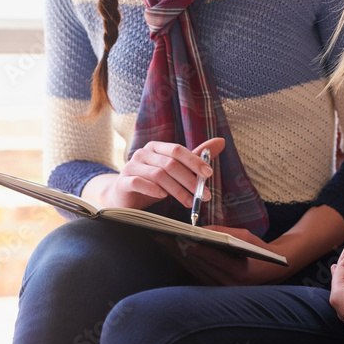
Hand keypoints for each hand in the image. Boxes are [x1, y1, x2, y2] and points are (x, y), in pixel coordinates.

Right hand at [83, 138, 224, 210]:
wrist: (124, 196)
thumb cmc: (152, 183)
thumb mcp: (175, 170)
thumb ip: (195, 157)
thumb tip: (220, 142)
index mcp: (157, 148)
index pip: (177, 150)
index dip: (194, 161)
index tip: (209, 174)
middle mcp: (143, 153)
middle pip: (170, 163)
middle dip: (190, 180)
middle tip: (204, 195)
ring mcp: (131, 166)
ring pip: (158, 174)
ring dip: (177, 190)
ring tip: (189, 202)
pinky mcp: (123, 181)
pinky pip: (139, 182)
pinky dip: (153, 189)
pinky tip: (163, 196)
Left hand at [155, 224, 292, 285]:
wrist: (271, 272)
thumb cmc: (260, 251)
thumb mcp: (246, 236)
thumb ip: (224, 232)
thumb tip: (200, 229)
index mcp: (241, 271)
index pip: (213, 257)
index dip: (194, 246)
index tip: (178, 235)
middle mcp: (230, 284)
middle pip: (199, 264)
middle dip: (179, 248)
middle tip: (161, 234)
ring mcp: (221, 290)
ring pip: (194, 269)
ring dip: (176, 254)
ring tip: (161, 240)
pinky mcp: (214, 290)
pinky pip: (195, 273)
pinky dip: (183, 261)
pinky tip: (172, 250)